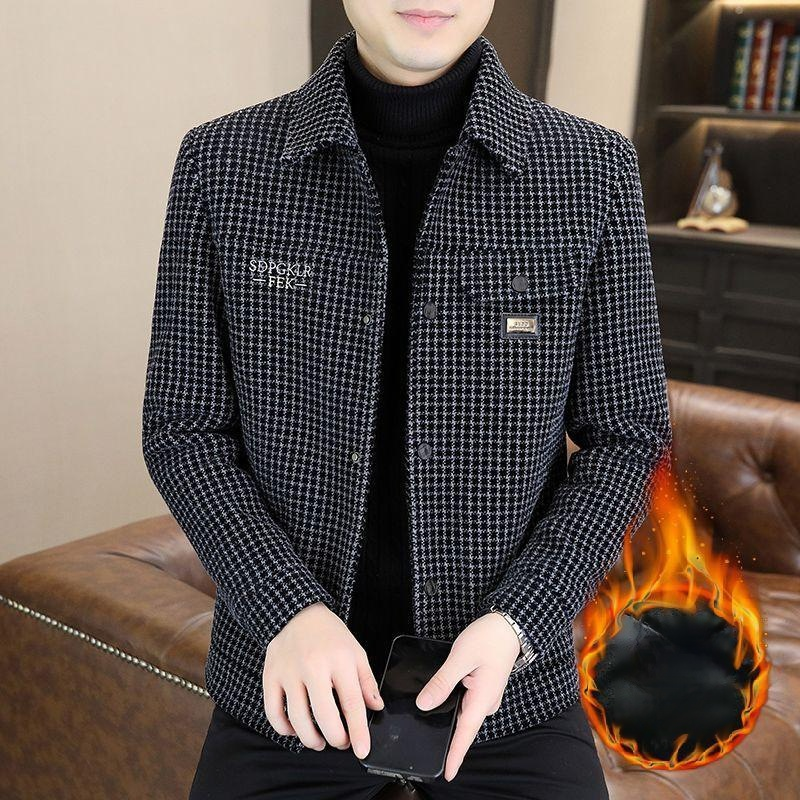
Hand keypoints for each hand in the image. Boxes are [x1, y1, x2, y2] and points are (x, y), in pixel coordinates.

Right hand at [262, 601, 383, 757]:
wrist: (298, 612)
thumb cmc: (330, 634)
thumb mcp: (356, 651)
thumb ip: (367, 681)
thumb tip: (376, 708)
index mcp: (339, 660)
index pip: (352, 703)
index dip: (358, 732)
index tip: (362, 750)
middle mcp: (313, 666)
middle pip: (324, 716)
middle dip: (336, 739)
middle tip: (341, 742)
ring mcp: (289, 672)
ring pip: (298, 719)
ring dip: (311, 739)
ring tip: (319, 742)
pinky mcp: (271, 675)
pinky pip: (273, 712)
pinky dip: (284, 729)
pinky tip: (295, 730)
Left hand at [416, 612, 520, 780]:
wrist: (508, 625)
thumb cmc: (488, 638)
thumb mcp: (460, 658)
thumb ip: (442, 682)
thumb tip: (424, 704)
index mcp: (482, 699)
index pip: (465, 734)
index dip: (455, 755)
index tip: (447, 774)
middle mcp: (486, 702)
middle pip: (464, 726)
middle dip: (448, 738)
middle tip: (427, 745)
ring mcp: (486, 695)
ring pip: (464, 714)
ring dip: (449, 719)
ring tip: (430, 724)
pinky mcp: (483, 688)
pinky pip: (466, 703)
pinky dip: (454, 705)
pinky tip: (442, 701)